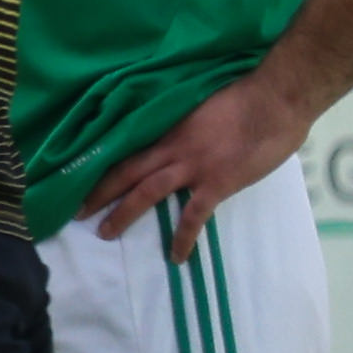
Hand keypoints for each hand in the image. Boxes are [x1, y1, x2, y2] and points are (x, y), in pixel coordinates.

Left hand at [80, 74, 320, 256]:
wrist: (277, 100)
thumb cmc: (245, 95)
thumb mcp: (202, 104)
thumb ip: (184, 122)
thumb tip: (175, 132)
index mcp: (168, 126)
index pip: (126, 146)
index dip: (103, 163)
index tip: (80, 174)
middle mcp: (172, 147)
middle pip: (125, 171)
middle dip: (98, 192)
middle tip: (75, 211)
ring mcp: (193, 166)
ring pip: (146, 192)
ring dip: (123, 213)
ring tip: (104, 233)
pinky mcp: (217, 183)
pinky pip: (193, 217)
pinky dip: (183, 238)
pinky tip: (176, 257)